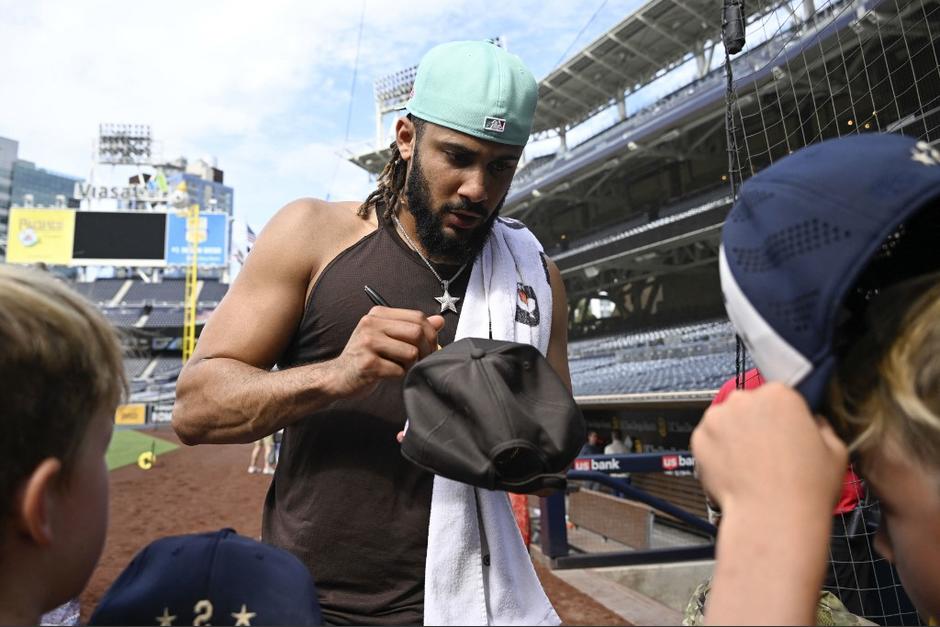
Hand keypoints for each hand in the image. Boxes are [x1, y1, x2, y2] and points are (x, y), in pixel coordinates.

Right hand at [328, 306, 444, 398]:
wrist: (337, 376)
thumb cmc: (365, 356)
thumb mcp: (388, 337)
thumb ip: (412, 327)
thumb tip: (440, 321)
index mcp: (378, 314)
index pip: (417, 317)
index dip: (431, 333)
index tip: (431, 346)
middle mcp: (371, 324)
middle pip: (417, 332)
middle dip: (426, 350)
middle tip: (422, 360)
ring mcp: (368, 343)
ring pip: (411, 352)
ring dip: (412, 365)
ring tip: (401, 367)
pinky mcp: (368, 364)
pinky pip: (399, 370)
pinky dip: (400, 376)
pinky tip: (390, 375)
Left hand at [692, 383, 848, 624]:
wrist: (772, 519)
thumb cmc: (806, 488)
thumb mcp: (835, 451)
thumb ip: (822, 427)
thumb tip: (814, 422)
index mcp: (780, 394)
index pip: (778, 396)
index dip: (782, 418)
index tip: (784, 434)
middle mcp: (744, 399)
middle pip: (749, 405)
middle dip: (755, 424)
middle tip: (766, 453)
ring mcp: (717, 418)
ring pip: (726, 421)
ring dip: (733, 436)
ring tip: (749, 466)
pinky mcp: (698, 438)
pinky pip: (708, 440)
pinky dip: (716, 452)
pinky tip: (734, 472)